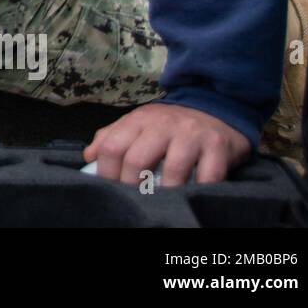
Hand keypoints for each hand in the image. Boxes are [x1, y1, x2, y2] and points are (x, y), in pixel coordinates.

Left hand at [84, 102, 250, 186]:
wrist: (216, 106)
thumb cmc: (171, 124)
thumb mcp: (139, 122)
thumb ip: (112, 136)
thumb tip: (89, 156)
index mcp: (139, 119)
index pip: (112, 146)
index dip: (107, 172)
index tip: (110, 187)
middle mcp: (163, 124)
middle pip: (137, 159)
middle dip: (132, 185)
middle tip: (134, 198)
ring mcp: (191, 134)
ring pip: (173, 169)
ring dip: (166, 193)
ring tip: (161, 201)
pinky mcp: (217, 146)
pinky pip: (208, 175)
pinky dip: (199, 189)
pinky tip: (192, 194)